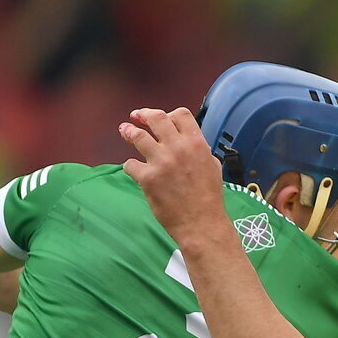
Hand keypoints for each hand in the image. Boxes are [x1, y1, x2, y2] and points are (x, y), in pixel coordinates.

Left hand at [119, 107, 224, 241]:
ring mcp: (161, 162)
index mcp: (196, 144)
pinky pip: (130, 165)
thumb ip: (199, 150)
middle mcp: (178, 148)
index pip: (180, 115)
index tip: (162, 119)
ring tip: (125, 131)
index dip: (169, 114)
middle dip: (143, 115)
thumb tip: (187, 142)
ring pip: (137, 136)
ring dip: (129, 131)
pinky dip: (130, 166)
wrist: (201, 223)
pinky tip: (134, 170)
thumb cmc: (209, 198)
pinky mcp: (148, 178)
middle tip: (137, 117)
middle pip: (155, 118)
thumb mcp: (212, 166)